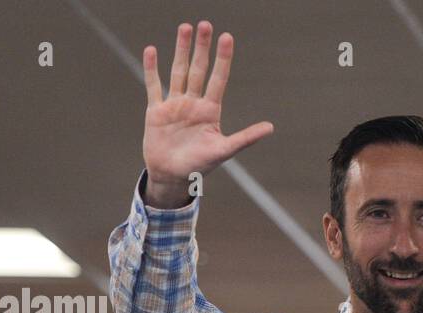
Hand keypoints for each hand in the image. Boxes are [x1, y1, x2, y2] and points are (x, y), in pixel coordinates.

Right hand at [142, 21, 273, 206]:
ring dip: (180, 50)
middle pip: (198, 70)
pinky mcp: (156, 111)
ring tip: (184, 28)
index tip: (228, 38)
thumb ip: (245, 138)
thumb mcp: (224, 150)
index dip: (223, 59)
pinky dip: (152, 69)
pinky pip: (154, 86)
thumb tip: (270, 127)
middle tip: (206, 24)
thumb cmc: (200, 166)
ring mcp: (175, 105)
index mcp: (210, 111)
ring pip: (178, 72)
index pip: (218, 79)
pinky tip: (152, 50)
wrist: (173, 177)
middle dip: (202, 48)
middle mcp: (193, 103)